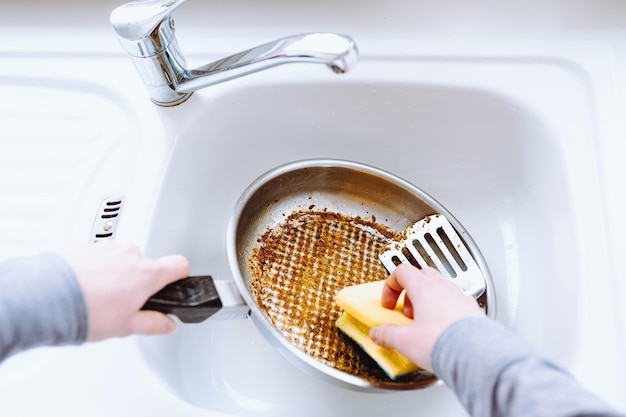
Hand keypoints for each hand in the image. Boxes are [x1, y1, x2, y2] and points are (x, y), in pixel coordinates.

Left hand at [61, 242, 189, 341]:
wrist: (49, 298)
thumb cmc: (88, 310)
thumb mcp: (127, 326)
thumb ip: (153, 324)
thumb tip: (166, 324)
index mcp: (147, 273)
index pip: (180, 265)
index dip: (180, 276)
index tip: (174, 284)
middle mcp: (131, 255)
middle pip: (148, 265)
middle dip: (140, 282)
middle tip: (126, 303)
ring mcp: (109, 249)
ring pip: (123, 261)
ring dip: (118, 275)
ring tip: (102, 298)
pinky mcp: (88, 248)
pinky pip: (101, 258)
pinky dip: (98, 270)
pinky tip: (88, 288)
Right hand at [369, 264, 483, 370]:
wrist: (476, 355)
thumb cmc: (445, 342)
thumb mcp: (405, 341)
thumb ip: (387, 334)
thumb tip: (378, 334)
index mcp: (424, 288)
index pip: (402, 272)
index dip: (390, 286)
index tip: (389, 304)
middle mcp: (444, 288)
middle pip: (422, 275)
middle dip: (410, 292)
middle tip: (406, 311)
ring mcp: (460, 298)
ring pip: (441, 288)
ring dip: (429, 301)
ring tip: (424, 322)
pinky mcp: (473, 311)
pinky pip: (456, 303)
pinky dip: (446, 311)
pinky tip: (443, 330)